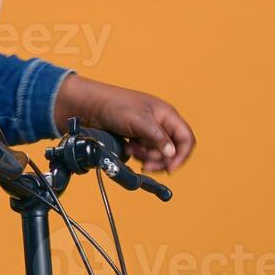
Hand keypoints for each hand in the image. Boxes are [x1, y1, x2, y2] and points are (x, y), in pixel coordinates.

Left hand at [54, 74, 195, 173]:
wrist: (88, 106)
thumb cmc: (113, 105)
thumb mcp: (138, 121)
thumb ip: (157, 137)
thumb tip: (171, 154)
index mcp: (167, 115)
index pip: (186, 138)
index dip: (181, 155)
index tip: (169, 169)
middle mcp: (160, 123)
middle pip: (172, 150)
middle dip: (158, 158)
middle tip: (145, 163)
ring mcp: (148, 131)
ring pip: (157, 154)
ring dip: (145, 156)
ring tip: (131, 148)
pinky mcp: (136, 137)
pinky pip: (144, 153)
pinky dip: (137, 154)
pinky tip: (127, 148)